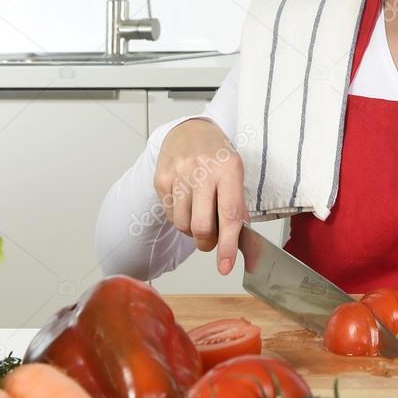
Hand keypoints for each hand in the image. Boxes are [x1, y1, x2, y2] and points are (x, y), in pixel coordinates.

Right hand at [153, 117, 247, 274]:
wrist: (190, 130)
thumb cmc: (218, 156)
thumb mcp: (236, 173)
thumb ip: (236, 204)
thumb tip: (236, 240)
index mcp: (229, 169)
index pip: (229, 215)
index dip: (227, 245)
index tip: (225, 267)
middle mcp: (202, 171)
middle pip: (201, 226)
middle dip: (207, 243)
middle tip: (212, 240)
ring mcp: (178, 174)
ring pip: (183, 225)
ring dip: (193, 231)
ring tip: (200, 215)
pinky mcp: (161, 179)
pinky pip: (171, 215)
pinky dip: (180, 218)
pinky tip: (187, 203)